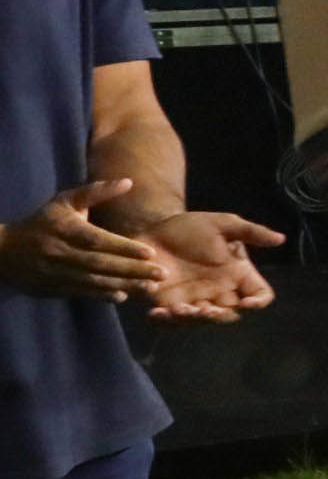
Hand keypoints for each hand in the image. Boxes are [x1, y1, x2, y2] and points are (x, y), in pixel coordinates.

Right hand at [0, 179, 155, 301]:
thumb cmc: (43, 222)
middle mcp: (60, 252)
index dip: (124, 247)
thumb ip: (96, 192)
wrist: (4, 251)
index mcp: (64, 229)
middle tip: (161, 274)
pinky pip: (81, 293)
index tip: (150, 252)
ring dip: (123, 285)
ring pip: (93, 281)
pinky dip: (102, 295)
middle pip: (100, 264)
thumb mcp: (65, 202)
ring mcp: (55, 273)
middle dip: (132, 270)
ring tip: (150, 287)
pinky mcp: (52, 288)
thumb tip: (128, 182)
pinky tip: (123, 296)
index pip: (97, 240)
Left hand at [138, 208, 285, 322]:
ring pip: (200, 321)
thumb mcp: (223, 224)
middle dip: (218, 316)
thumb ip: (251, 232)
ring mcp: (194, 299)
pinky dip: (164, 320)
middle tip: (205, 309)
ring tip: (177, 308)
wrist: (155, 227)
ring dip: (190, 320)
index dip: (258, 303)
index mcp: (237, 274)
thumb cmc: (192, 226)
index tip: (246, 302)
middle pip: (229, 315)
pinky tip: (156, 311)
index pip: (259, 295)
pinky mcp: (168, 303)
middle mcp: (219, 291)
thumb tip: (281, 239)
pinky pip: (170, 320)